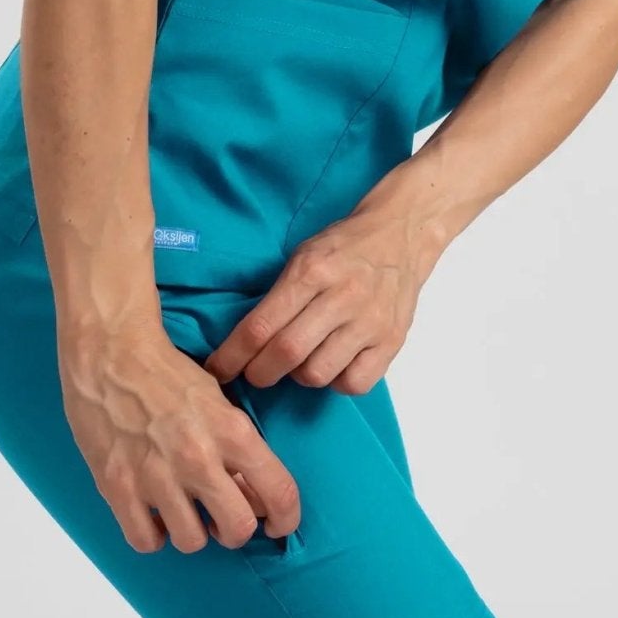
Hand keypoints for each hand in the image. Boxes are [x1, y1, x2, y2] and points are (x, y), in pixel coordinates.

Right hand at [56, 314, 301, 553]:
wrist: (110, 353)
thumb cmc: (167, 374)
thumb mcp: (218, 401)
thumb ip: (238, 448)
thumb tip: (253, 496)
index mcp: (232, 431)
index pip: (279, 493)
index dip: (285, 519)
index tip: (277, 526)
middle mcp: (198, 458)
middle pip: (238, 529)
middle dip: (234, 529)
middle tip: (221, 517)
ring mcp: (157, 475)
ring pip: (192, 542)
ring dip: (191, 531)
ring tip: (182, 511)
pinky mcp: (118, 486)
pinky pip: (145, 541)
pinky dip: (151, 535)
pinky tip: (151, 514)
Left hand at [202, 197, 446, 395]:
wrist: (400, 234)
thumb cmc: (343, 246)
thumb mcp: (303, 255)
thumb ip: (278, 295)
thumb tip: (243, 342)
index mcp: (312, 271)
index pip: (261, 325)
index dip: (232, 356)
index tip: (217, 370)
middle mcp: (341, 297)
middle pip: (287, 353)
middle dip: (260, 372)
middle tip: (255, 372)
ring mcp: (370, 321)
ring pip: (318, 374)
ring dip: (299, 375)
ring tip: (302, 360)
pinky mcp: (391, 340)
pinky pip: (354, 384)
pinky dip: (336, 381)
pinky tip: (334, 364)